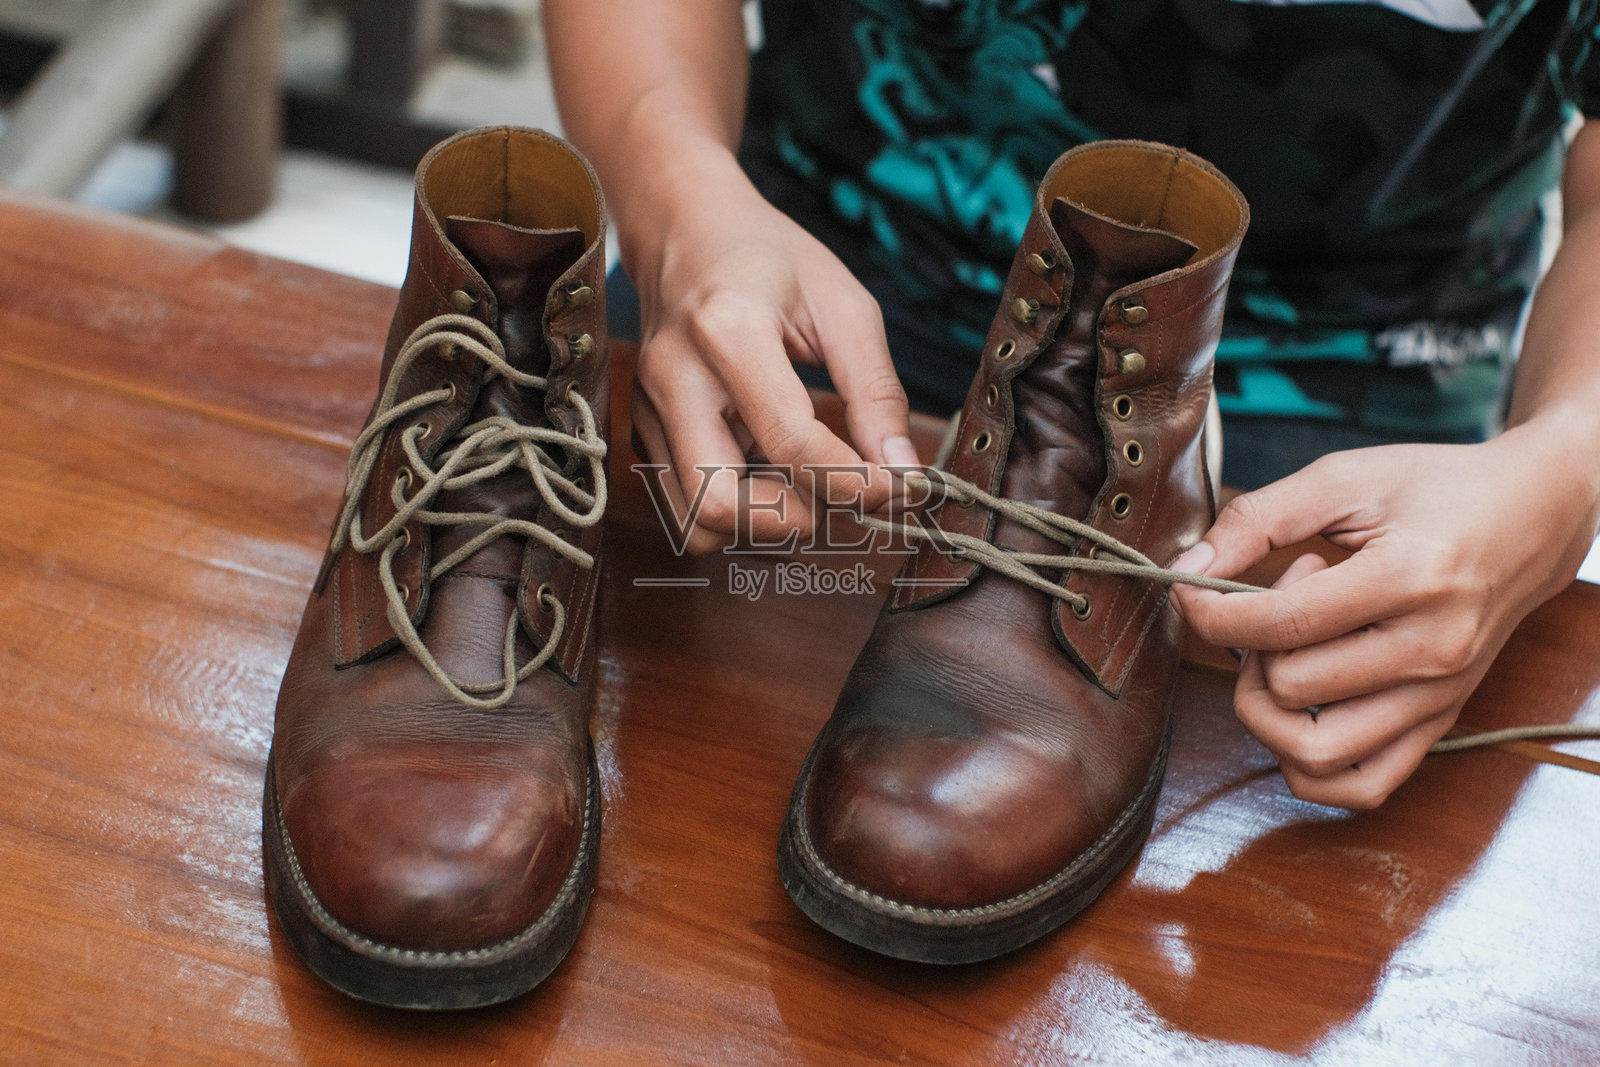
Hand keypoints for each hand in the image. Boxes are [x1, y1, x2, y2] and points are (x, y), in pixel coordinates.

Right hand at [628, 166, 917, 553]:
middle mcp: (674, 379)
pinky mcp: (643, 432)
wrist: (683, 229)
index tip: (897, 490)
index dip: (853, 482)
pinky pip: (688, 506)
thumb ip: (876, 392)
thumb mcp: (842, 306)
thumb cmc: (770, 260)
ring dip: (762, 524)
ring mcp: (648, 411)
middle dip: (792, 520)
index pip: (790, 442)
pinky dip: (738, 509)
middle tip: (840, 493)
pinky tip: (767, 468)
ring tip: (803, 480)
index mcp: (728, 332)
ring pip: (697, 522)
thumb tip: (902, 473)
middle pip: (721, 505)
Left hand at [1171, 433, 1595, 807]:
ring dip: (1269, 709)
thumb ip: (1256, 520)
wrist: (1532, 517)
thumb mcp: (1342, 478)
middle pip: (1288, 689)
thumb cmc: (1436, 490)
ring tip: (1290, 653)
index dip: (1209, 612)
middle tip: (1281, 596)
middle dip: (1250, 644)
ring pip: (1314, 753)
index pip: (1279, 626)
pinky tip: (1303, 704)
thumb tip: (1187, 571)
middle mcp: (1431, 651)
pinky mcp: (1439, 724)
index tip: (1191, 588)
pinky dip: (1308, 763)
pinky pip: (1360, 787)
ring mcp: (1438, 698)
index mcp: (1409, 580)